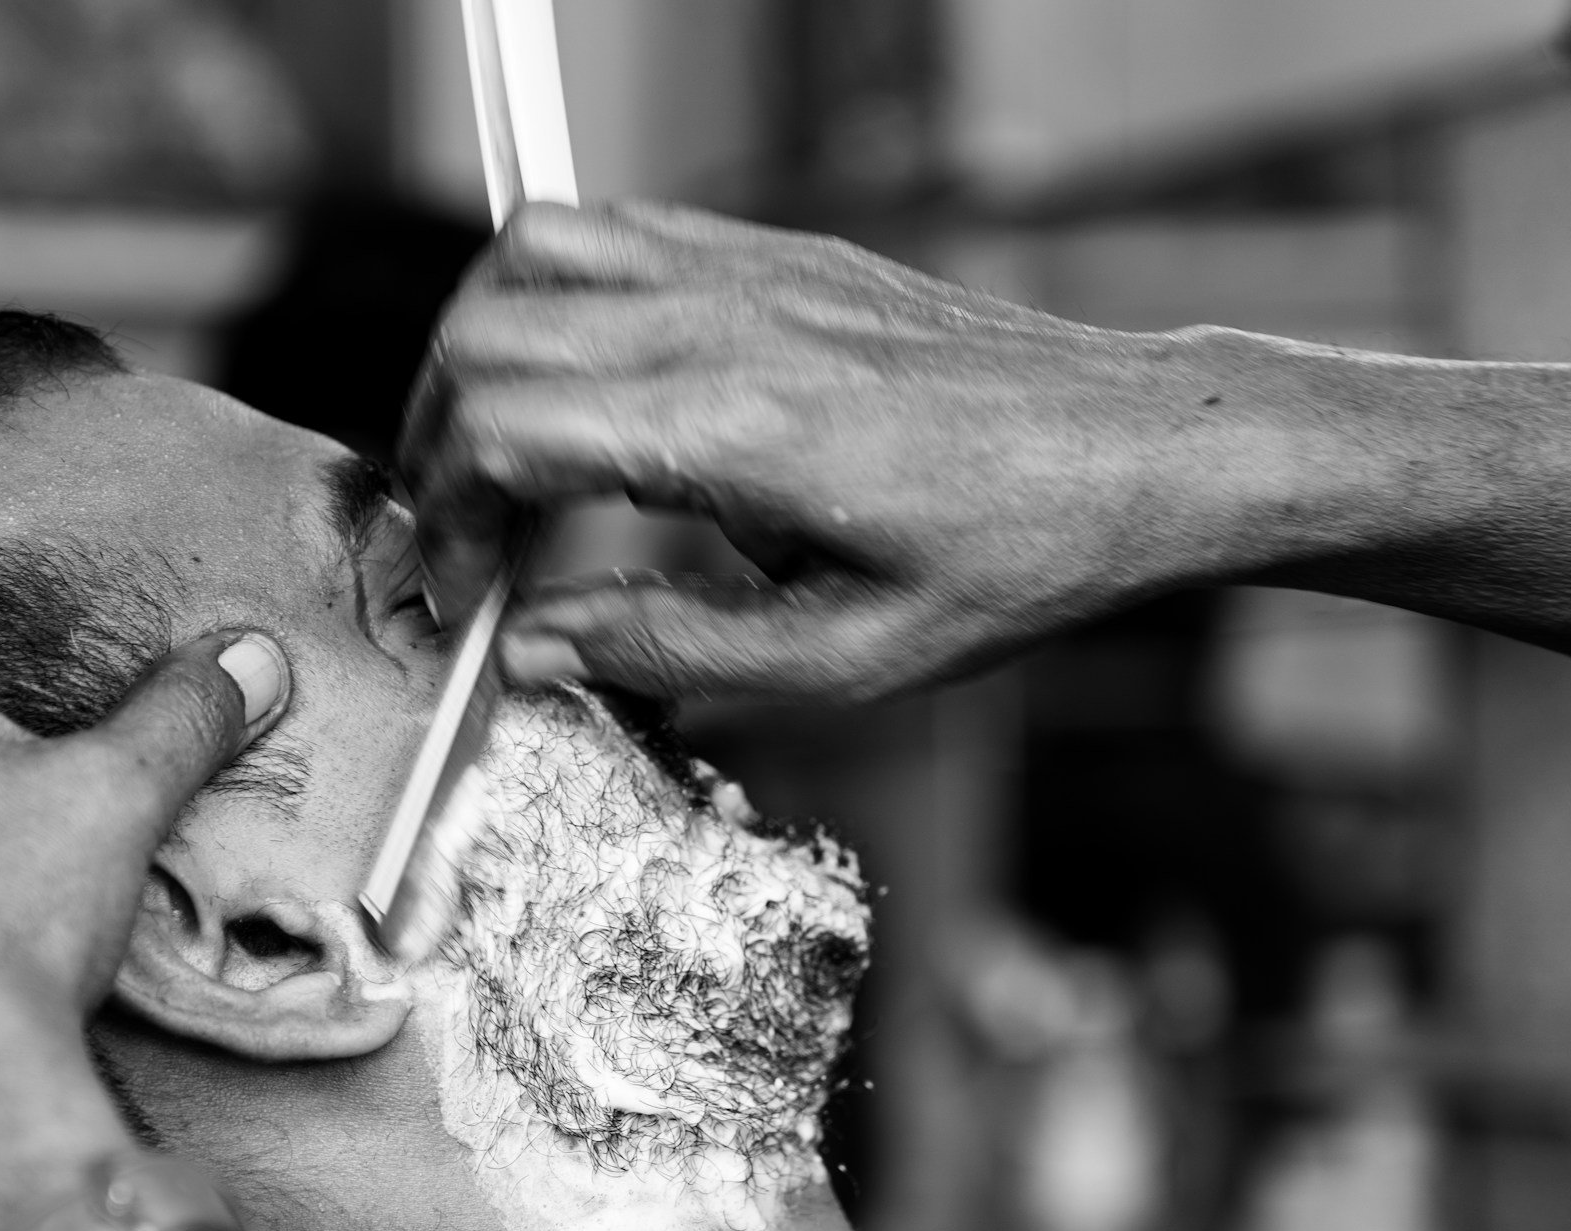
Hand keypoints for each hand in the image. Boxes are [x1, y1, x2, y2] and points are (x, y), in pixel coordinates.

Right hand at [401, 200, 1292, 701]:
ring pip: (529, 254)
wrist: (1135, 449)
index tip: (465, 600)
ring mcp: (750, 270)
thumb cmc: (1016, 558)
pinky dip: (554, 296)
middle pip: (483, 337)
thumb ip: (669, 655)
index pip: (498, 432)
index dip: (447, 526)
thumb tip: (535, 649)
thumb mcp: (848, 659)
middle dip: (436, 446)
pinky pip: (615, 230)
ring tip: (496, 454)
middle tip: (466, 543)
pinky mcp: (779, 252)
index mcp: (733, 429)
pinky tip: (583, 387)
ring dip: (477, 354)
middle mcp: (725, 323)